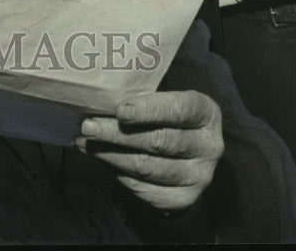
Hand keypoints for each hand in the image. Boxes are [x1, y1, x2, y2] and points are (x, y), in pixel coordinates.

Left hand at [76, 91, 222, 211]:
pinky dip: (118, 173)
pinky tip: (101, 158)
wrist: (184, 157)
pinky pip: (144, 188)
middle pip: (159, 141)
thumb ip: (138, 95)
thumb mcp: (161, 98)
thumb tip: (98, 97)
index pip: (179, 109)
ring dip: (110, 154)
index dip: (149, 110)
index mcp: (205, 113)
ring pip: (147, 167)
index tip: (120, 110)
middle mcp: (208, 146)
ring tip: (86, 142)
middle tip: (88, 126)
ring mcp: (198, 177)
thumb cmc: (164, 116)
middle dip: (118, 133)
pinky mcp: (182, 199)